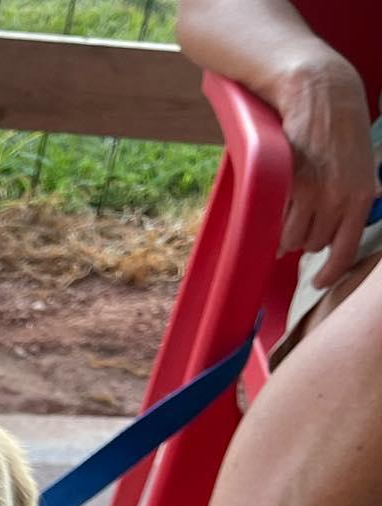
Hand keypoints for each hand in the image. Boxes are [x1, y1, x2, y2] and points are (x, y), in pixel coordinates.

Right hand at [275, 55, 376, 288]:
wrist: (320, 90)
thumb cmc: (338, 124)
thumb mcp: (360, 162)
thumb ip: (354, 195)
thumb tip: (339, 227)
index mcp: (362, 195)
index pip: (346, 251)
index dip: (331, 272)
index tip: (321, 282)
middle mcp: (341, 199)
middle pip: (314, 245)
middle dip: (306, 239)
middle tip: (300, 221)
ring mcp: (316, 194)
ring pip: (294, 239)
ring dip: (287, 232)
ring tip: (287, 212)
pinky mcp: (292, 186)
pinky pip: (278, 222)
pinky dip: (275, 221)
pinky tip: (278, 205)